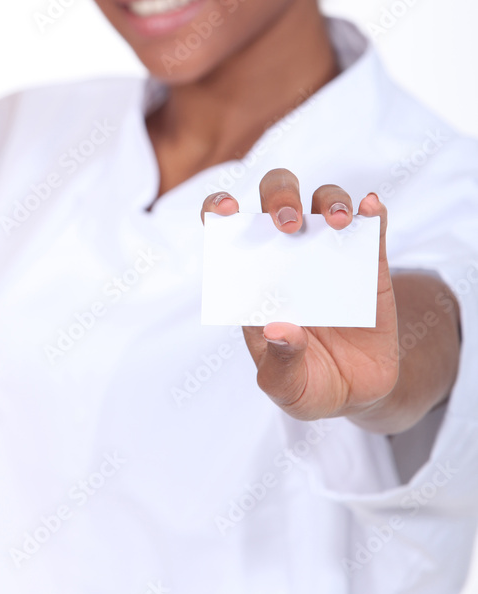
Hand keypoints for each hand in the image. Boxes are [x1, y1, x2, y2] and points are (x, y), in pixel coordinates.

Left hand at [200, 168, 398, 421]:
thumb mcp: (286, 387)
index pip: (228, 228)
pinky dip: (373, 213)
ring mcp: (329, 254)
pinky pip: (372, 227)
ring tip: (337, 223)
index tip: (226, 209)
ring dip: (330, 200)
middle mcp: (287, 253)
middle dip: (281, 196)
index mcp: (253, 276)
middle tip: (288, 224)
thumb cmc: (306, 384)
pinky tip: (373, 209)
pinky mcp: (370, 265)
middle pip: (279, 199)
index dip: (220, 207)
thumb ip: (280, 364)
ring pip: (325, 201)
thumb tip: (280, 330)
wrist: (356, 396)